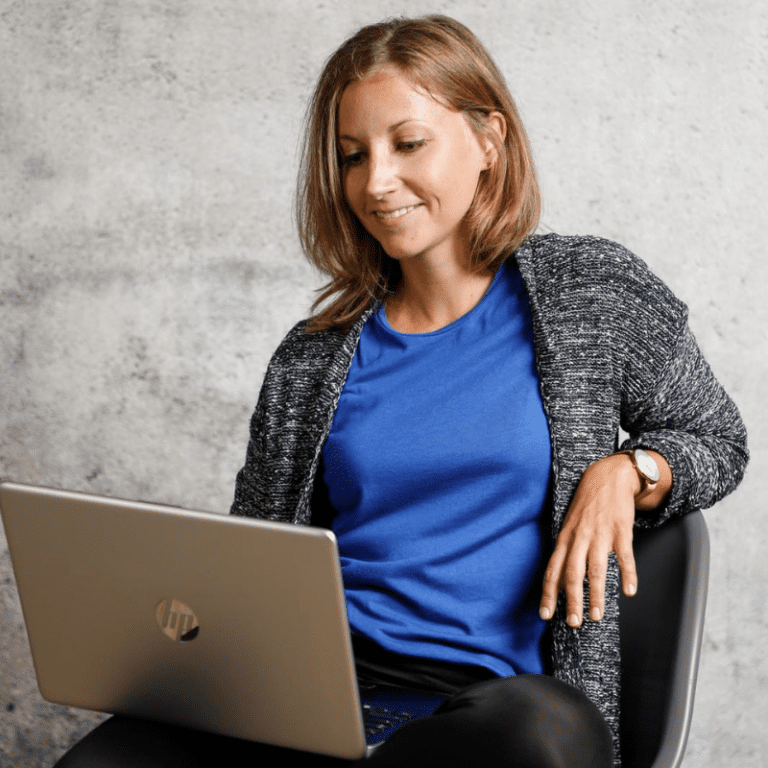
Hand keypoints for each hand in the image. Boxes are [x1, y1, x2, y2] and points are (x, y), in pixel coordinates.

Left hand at [539, 454, 639, 627]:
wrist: (608, 477)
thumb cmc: (587, 505)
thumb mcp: (570, 525)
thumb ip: (566, 550)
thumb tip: (560, 579)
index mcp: (565, 538)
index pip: (552, 569)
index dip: (548, 593)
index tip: (545, 614)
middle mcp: (579, 537)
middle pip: (571, 573)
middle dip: (571, 600)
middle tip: (573, 623)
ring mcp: (600, 534)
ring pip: (595, 569)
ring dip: (595, 594)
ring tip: (596, 616)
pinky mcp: (621, 530)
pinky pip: (624, 556)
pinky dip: (628, 574)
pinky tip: (629, 591)